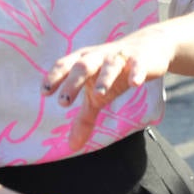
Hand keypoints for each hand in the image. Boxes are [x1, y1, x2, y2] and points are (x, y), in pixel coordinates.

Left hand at [41, 26, 175, 150]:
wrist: (148, 47)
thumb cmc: (116, 72)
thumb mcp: (98, 95)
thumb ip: (84, 118)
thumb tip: (72, 147)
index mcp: (84, 61)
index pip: (65, 65)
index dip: (54, 77)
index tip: (45, 92)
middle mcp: (99, 56)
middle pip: (83, 65)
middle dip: (73, 82)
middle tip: (63, 101)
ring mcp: (120, 56)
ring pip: (109, 65)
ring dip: (103, 78)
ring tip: (98, 94)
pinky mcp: (141, 58)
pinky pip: (137, 64)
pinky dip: (136, 72)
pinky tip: (135, 83)